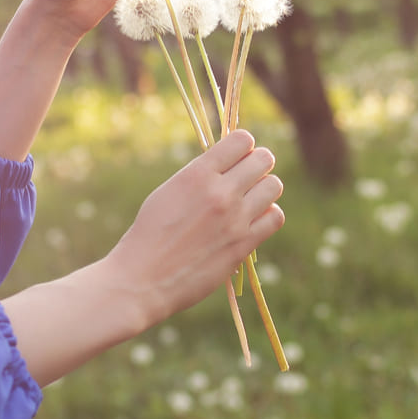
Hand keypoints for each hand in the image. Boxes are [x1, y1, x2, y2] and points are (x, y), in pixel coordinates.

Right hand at [104, 131, 285, 325]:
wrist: (143, 278)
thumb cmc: (149, 234)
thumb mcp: (169, 192)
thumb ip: (200, 176)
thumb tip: (229, 166)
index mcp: (197, 174)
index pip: (241, 140)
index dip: (244, 145)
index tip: (238, 156)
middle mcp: (220, 192)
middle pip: (264, 159)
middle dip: (259, 163)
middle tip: (248, 176)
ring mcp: (235, 219)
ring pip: (274, 186)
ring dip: (265, 188)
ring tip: (251, 198)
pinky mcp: (243, 244)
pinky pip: (275, 217)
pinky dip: (268, 215)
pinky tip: (254, 219)